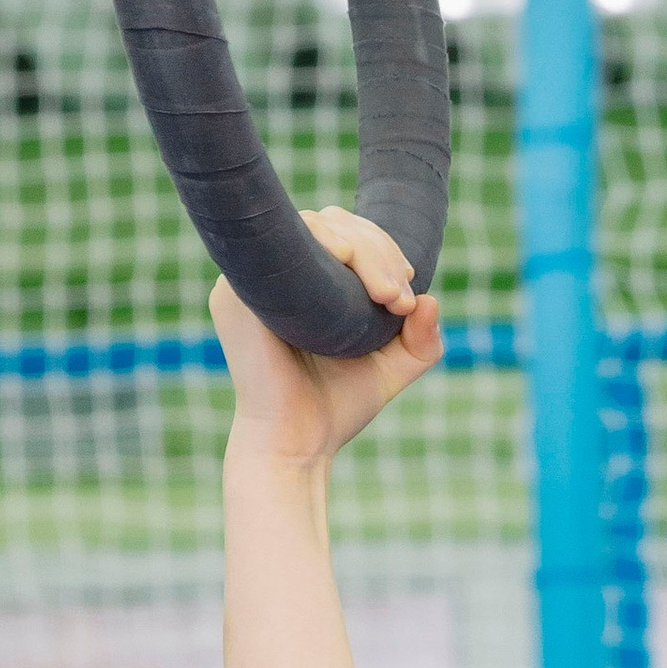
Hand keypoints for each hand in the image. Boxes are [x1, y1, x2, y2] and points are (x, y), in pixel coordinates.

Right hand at [214, 209, 441, 466]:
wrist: (299, 446)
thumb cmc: (337, 409)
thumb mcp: (390, 368)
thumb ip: (420, 340)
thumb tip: (431, 300)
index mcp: (301, 281)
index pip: (342, 234)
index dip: (381, 250)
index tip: (405, 292)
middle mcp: (272, 272)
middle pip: (331, 222)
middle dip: (378, 249)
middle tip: (399, 297)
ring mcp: (249, 277)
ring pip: (314, 225)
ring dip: (363, 249)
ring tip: (389, 296)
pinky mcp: (235, 289)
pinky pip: (282, 240)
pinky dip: (324, 245)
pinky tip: (352, 271)